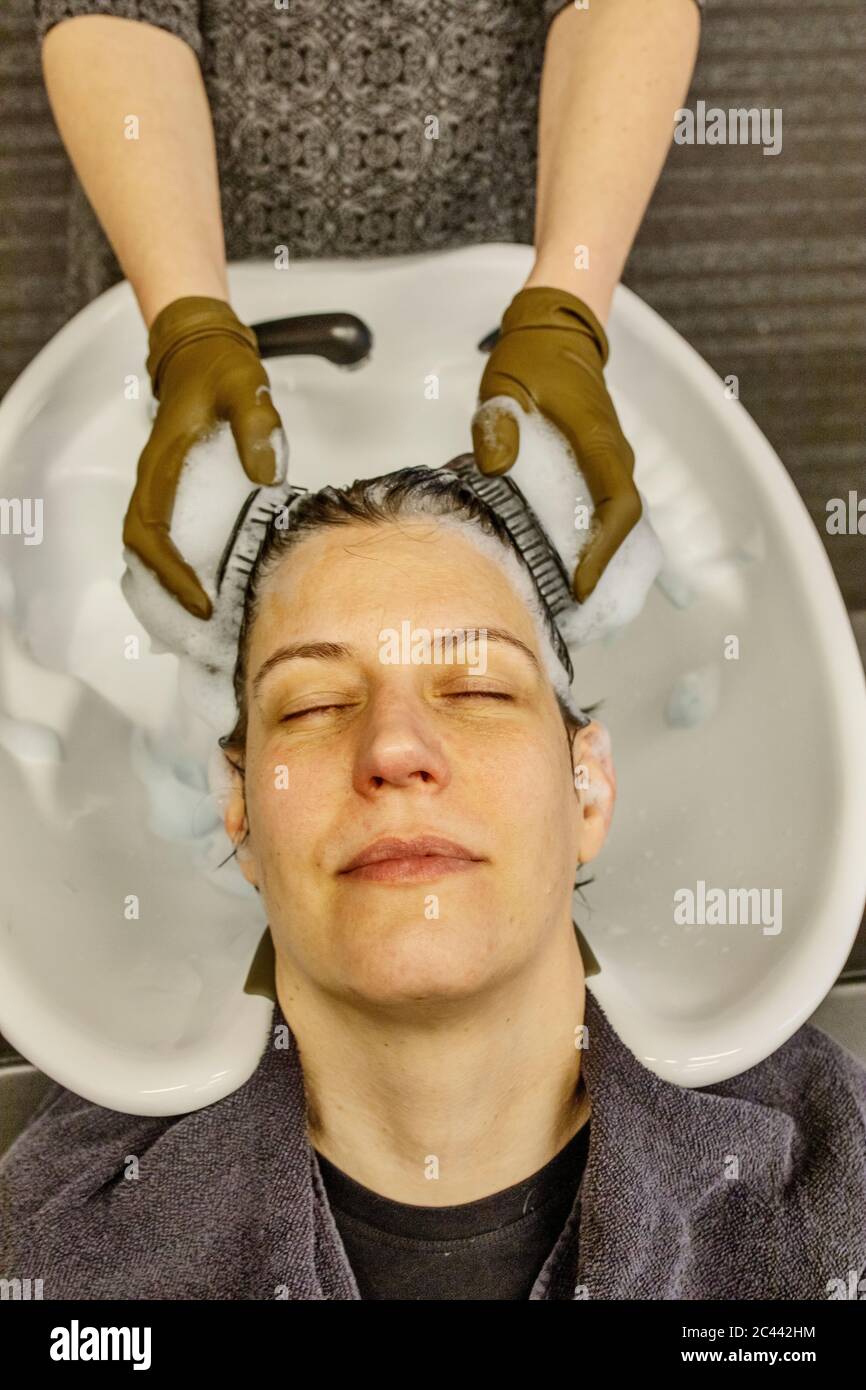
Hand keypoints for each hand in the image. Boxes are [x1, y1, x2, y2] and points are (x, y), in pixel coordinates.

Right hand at [123, 296, 287, 618]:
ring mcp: (160, 482)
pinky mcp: (172, 485)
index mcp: (164, 464)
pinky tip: (204, 578)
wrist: (202, 348)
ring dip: (166, 576)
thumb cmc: (222, 369)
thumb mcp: (247, 388)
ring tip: (200, 608)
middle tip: (203, 615)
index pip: (152, 530)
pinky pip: (162, 531)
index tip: (200, 599)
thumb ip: (257, 426)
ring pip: (146, 541)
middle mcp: (153, 478)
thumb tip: (266, 473)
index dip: (172, 571)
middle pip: (139, 545)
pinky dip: (174, 559)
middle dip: (166, 585)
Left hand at [471, 286, 639, 603]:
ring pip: (614, 518)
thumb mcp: (505, 384)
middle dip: (601, 568)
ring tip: (564, 595)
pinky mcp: (598, 462)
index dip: (603, 552)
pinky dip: (590, 537)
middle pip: (622, 524)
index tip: (581, 586)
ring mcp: (609, 459)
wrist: (555, 328)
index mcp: (597, 443)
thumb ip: (499, 424)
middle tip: (568, 608)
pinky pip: (603, 507)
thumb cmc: (531, 357)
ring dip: (597, 555)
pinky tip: (563, 561)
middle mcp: (613, 456)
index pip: (616, 508)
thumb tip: (497, 465)